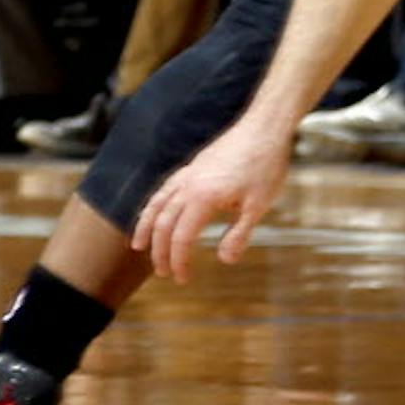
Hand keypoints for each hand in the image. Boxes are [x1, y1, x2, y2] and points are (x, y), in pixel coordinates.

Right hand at [131, 117, 292, 280]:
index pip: (181, 237)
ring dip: (146, 227)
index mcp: (203, 197)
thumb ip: (240, 234)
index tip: (182, 278)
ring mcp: (188, 173)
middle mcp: (188, 185)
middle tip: (163, 272)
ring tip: (138, 245)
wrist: (265, 126)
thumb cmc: (266, 164)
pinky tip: (156, 212)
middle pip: (164, 224)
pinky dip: (154, 204)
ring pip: (157, 203)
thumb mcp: (260, 204)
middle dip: (160, 251)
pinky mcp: (193, 165)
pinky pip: (164, 188)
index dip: (179, 260)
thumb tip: (225, 260)